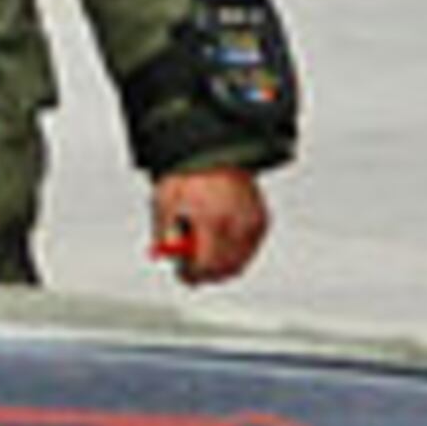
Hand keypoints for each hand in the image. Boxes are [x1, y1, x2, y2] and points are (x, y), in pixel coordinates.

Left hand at [148, 167, 269, 286]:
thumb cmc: (188, 176)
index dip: (192, 274)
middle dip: (207, 274)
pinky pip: (248, 248)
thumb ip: (165, 234)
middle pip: (225, 269)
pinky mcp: (262, 220)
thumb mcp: (164, 203)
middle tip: (192, 271)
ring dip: (221, 264)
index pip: (206, 265)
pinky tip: (220, 235)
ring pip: (239, 262)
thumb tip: (169, 258)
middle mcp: (236, 223)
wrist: (216, 150)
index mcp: (211, 220)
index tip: (183, 275)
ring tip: (204, 245)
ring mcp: (252, 223)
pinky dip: (235, 250)